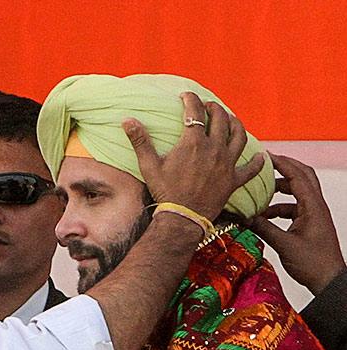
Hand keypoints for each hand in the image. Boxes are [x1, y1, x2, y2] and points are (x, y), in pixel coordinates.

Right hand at [122, 92, 264, 220]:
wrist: (183, 217)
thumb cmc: (165, 191)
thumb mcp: (149, 165)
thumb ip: (140, 141)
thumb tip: (127, 120)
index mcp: (194, 143)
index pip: (194, 111)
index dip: (190, 99)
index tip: (185, 95)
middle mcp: (214, 149)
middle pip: (220, 119)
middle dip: (214, 108)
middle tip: (207, 106)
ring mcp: (227, 164)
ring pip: (239, 136)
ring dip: (236, 124)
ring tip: (231, 119)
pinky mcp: (233, 180)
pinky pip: (251, 169)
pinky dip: (257, 161)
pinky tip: (260, 156)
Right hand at [248, 153, 345, 294]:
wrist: (328, 281)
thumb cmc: (313, 263)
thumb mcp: (283, 244)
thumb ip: (262, 228)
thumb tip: (243, 216)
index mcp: (313, 207)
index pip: (298, 176)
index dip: (282, 163)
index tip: (265, 156)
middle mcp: (315, 207)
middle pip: (302, 177)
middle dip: (284, 168)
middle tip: (265, 165)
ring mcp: (313, 215)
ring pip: (297, 192)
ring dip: (279, 190)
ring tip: (260, 193)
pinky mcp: (309, 224)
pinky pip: (293, 207)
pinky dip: (279, 207)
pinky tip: (264, 216)